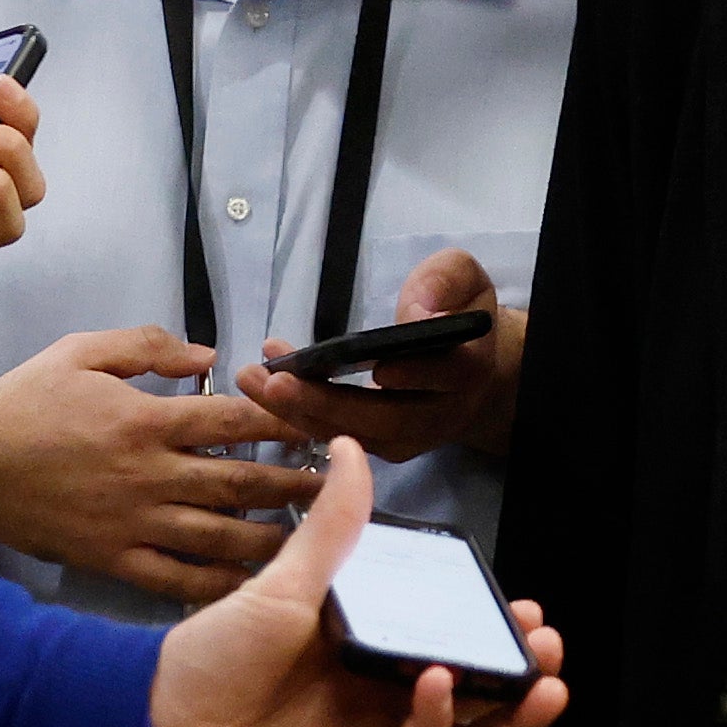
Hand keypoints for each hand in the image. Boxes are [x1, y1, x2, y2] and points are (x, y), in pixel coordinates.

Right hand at [0, 322, 318, 600]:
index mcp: (144, 419)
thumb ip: (147, 347)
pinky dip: (218, 583)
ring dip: (272, 536)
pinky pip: (177, 578)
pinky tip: (253, 585)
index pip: (232, 419)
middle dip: (294, 484)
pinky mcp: (114, 560)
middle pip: (240, 481)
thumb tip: (208, 355)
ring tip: (312, 536)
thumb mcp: (81, 351)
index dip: (281, 421)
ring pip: (219, 535)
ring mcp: (133, 523)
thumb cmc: (23, 401)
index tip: (316, 424)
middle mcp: (148, 474)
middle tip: (337, 487)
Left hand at [150, 439, 565, 726]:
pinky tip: (446, 686)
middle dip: (515, 669)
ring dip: (506, 711)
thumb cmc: (213, 656)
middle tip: (547, 641)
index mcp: (364, 651)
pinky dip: (438, 725)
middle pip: (467, 689)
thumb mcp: (281, 586)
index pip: (444, 640)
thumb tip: (350, 449)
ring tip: (547, 682)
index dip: (488, 627)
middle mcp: (376, 700)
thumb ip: (330, 529)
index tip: (524, 604)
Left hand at [240, 255, 525, 463]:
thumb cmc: (459, 310)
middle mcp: (440, 414)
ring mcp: (410, 438)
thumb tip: (417, 315)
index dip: (415, 374)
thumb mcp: (464, 279)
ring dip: (300, 413)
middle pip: (386, 420)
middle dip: (328, 403)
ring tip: (253, 382)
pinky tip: (263, 393)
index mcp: (468, 369)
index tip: (379, 368)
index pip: (446, 376)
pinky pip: (340, 440)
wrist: (473, 363)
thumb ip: (443, 282)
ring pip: (355, 436)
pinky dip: (300, 418)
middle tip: (278, 381)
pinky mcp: (383, 447)